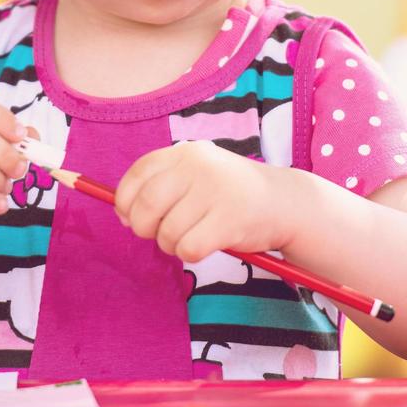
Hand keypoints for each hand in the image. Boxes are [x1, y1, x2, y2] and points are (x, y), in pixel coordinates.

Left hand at [113, 140, 292, 261]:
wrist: (283, 202)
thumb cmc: (229, 193)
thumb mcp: (196, 175)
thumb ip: (161, 187)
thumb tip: (122, 215)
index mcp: (186, 153)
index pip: (138, 174)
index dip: (125, 200)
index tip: (129, 216)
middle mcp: (198, 167)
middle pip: (146, 206)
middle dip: (143, 228)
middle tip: (157, 234)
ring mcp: (215, 192)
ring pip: (166, 233)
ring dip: (171, 245)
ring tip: (190, 236)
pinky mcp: (229, 221)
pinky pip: (189, 249)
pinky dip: (190, 254)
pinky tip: (205, 245)